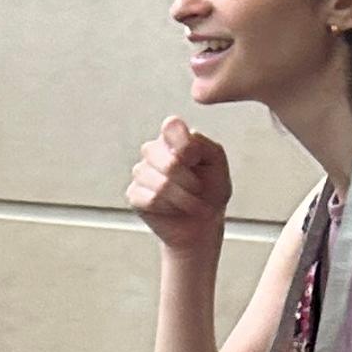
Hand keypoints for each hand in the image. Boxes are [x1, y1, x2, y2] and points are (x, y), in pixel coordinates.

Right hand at [128, 115, 233, 254]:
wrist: (202, 224)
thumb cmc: (210, 191)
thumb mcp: (216, 162)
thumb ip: (203, 145)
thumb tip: (181, 150)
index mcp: (174, 138)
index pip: (171, 126)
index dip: (185, 146)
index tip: (196, 160)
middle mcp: (155, 151)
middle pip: (168, 161)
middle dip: (188, 181)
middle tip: (198, 189)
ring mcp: (141, 172)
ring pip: (161, 183)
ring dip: (183, 198)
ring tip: (191, 203)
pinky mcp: (134, 194)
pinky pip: (151, 199)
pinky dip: (169, 208)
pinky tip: (173, 208)